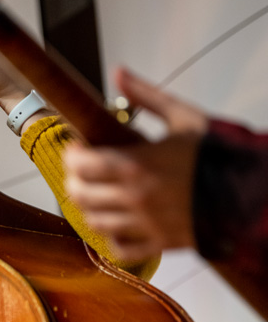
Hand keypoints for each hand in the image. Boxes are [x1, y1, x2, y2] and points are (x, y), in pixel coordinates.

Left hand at [63, 68, 208, 260]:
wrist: (253, 190)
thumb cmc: (217, 153)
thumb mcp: (183, 116)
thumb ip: (146, 95)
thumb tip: (118, 71)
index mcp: (138, 164)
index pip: (83, 164)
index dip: (72, 155)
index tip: (76, 148)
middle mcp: (137, 197)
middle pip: (81, 195)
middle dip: (74, 180)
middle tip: (80, 171)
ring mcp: (147, 224)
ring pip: (96, 223)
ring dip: (89, 207)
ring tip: (96, 194)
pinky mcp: (160, 244)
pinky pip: (122, 249)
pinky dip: (111, 238)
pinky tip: (115, 223)